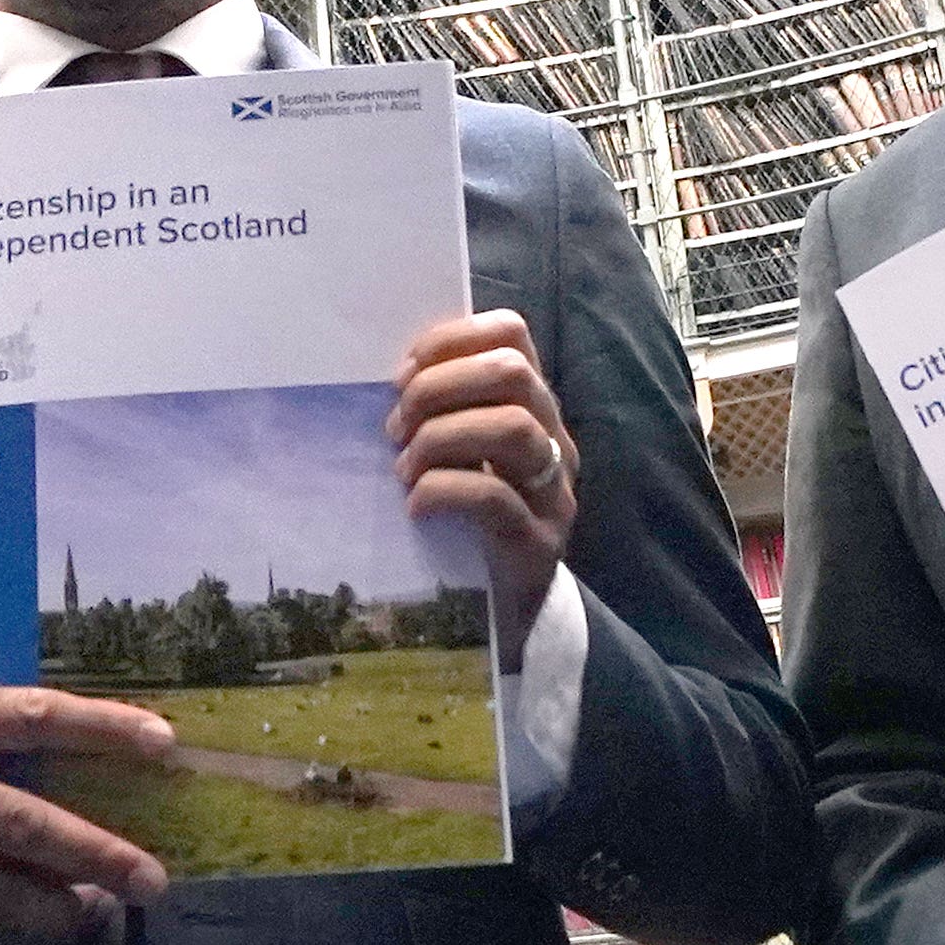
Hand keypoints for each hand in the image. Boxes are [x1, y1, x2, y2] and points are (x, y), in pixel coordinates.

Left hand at [390, 309, 573, 657]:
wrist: (513, 611)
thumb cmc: (474, 523)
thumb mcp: (464, 455)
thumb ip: (445, 413)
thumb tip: (390, 381)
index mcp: (533, 407)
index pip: (512, 333)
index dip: (451, 339)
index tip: (403, 373)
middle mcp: (553, 440)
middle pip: (512, 373)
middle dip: (440, 388)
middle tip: (397, 426)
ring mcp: (553, 491)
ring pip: (512, 428)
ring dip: (441, 438)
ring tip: (405, 468)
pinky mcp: (538, 542)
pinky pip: (495, 498)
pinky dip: (443, 491)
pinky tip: (416, 506)